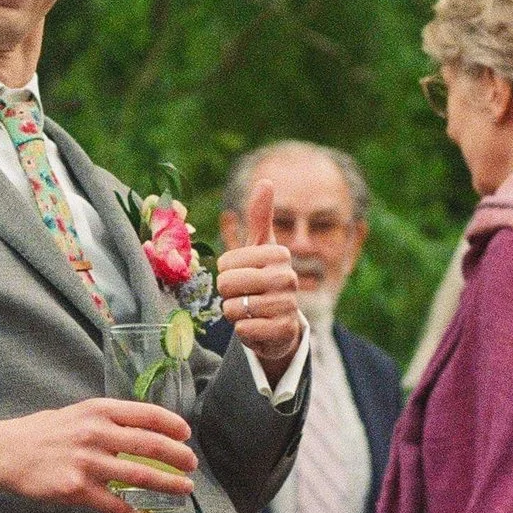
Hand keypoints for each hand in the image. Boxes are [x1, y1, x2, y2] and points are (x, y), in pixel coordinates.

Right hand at [0, 398, 198, 512]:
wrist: (7, 452)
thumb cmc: (44, 433)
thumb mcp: (78, 414)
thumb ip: (108, 421)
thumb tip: (143, 431)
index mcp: (99, 410)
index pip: (146, 413)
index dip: (172, 425)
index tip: (186, 434)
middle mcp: (96, 433)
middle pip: (151, 445)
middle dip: (178, 456)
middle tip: (191, 465)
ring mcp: (88, 462)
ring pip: (140, 476)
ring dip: (168, 484)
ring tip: (183, 488)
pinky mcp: (78, 489)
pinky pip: (116, 505)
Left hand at [211, 174, 304, 380]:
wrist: (282, 323)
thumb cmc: (265, 279)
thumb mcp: (261, 248)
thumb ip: (261, 216)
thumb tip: (266, 180)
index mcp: (278, 254)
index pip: (225, 263)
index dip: (225, 272)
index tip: (241, 274)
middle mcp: (287, 277)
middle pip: (227, 284)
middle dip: (227, 294)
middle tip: (242, 295)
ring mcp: (287, 305)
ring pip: (233, 309)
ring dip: (234, 313)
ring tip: (249, 311)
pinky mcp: (283, 331)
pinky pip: (243, 330)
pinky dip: (243, 331)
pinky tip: (256, 327)